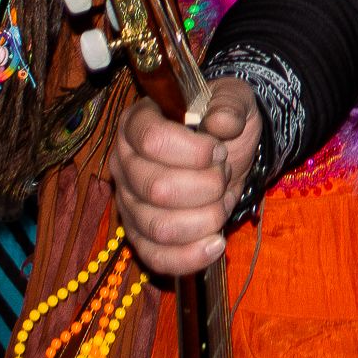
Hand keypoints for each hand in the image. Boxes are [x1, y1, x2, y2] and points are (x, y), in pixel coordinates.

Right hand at [109, 82, 257, 276]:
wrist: (225, 152)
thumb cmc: (221, 121)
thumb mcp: (234, 99)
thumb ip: (230, 105)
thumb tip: (221, 123)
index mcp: (137, 123)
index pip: (151, 140)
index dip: (193, 151)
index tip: (218, 150)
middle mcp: (123, 164)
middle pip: (157, 189)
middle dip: (207, 186)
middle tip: (223, 174)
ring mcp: (128, 204)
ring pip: (160, 228)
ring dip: (206, 218)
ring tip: (222, 201)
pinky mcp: (140, 236)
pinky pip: (157, 258)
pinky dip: (191, 257)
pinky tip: (217, 243)